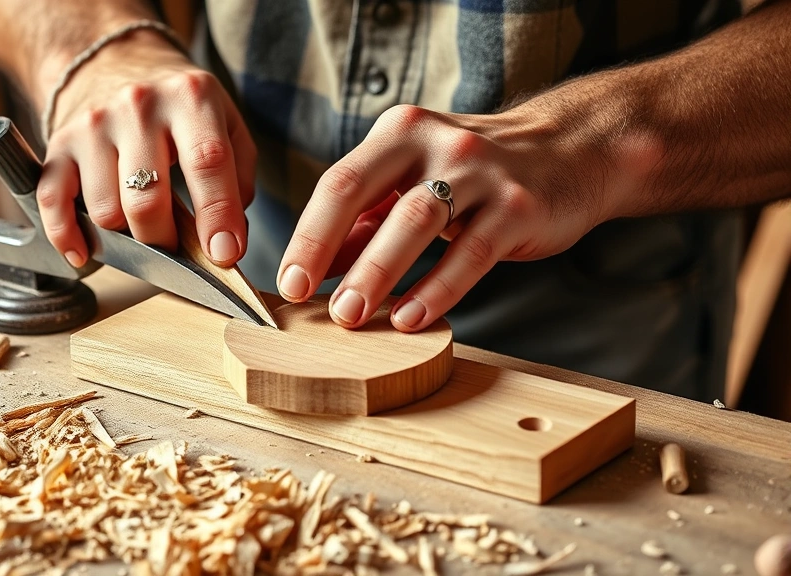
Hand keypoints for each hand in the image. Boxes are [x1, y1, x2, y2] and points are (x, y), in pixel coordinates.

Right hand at [37, 31, 255, 266]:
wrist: (117, 63)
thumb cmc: (181, 108)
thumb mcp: (228, 126)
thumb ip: (237, 181)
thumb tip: (225, 244)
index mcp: (190, 97)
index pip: (207, 161)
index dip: (218, 215)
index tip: (224, 253)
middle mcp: (138, 105)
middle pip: (147, 200)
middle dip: (166, 240)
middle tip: (177, 248)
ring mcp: (94, 124)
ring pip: (105, 210)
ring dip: (125, 236)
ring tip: (140, 228)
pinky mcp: (60, 142)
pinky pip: (53, 200)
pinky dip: (65, 235)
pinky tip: (84, 251)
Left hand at [276, 102, 629, 331]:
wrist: (573, 151)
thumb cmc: (478, 175)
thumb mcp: (417, 181)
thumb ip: (368, 220)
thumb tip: (315, 267)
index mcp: (399, 133)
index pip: (339, 183)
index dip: (307, 233)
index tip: (288, 281)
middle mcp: (434, 142)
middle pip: (361, 190)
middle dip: (324, 246)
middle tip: (304, 299)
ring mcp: (479, 171)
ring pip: (414, 221)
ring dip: (376, 272)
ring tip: (351, 315)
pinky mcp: (518, 205)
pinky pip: (470, 252)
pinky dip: (436, 289)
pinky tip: (410, 318)